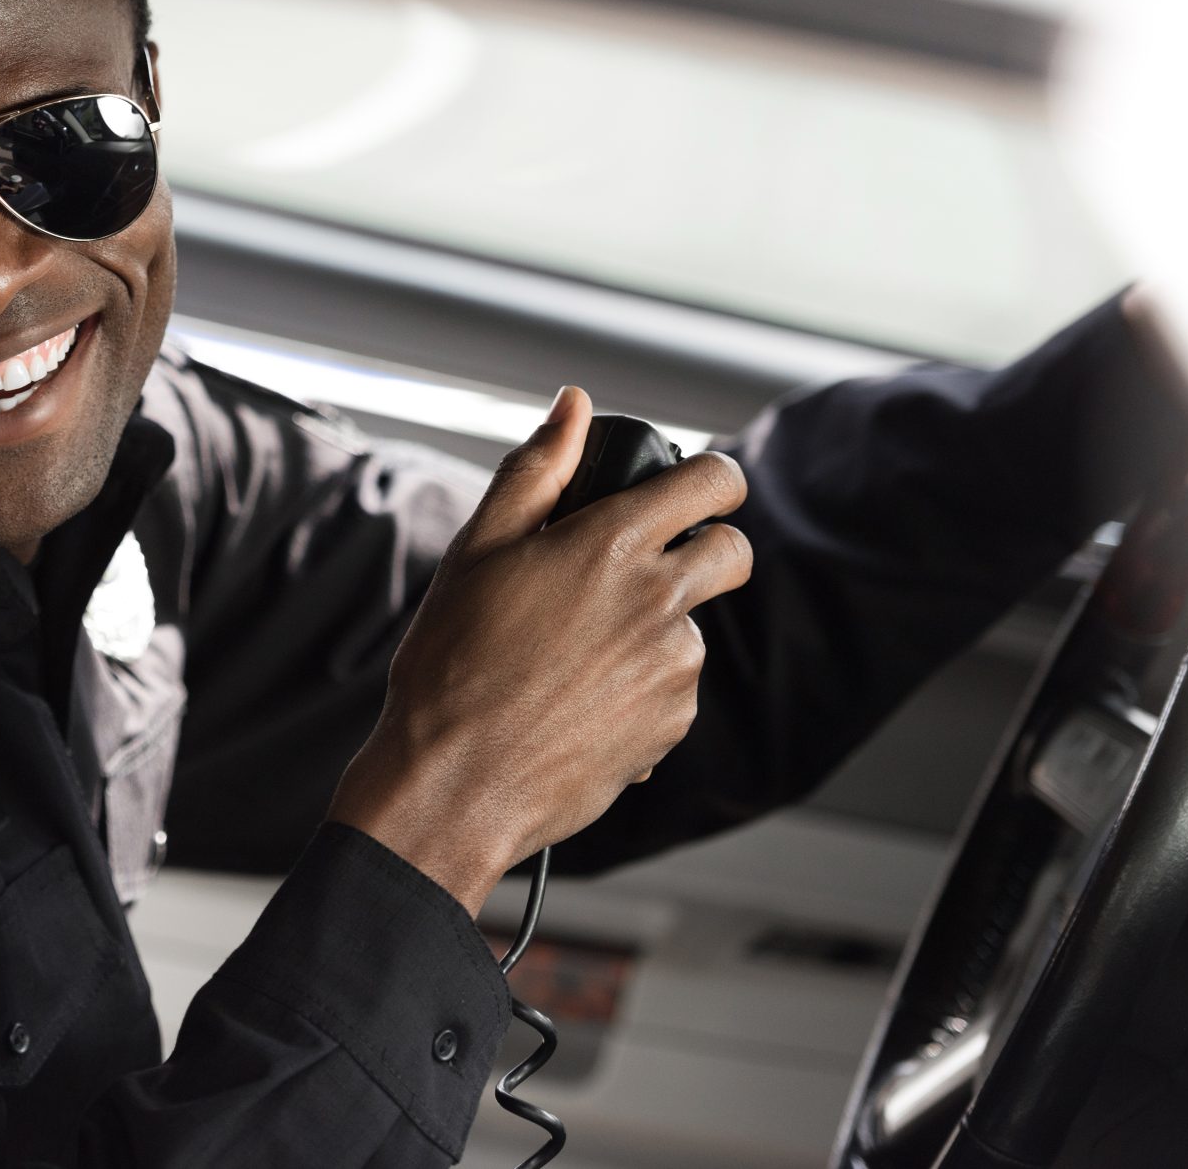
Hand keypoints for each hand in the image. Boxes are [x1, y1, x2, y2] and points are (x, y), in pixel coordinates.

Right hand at [326, 387, 751, 913]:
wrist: (454, 782)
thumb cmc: (453, 662)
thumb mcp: (478, 549)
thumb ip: (536, 469)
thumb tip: (574, 406)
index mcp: (611, 544)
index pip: (713, 483)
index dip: (715, 478)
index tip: (700, 490)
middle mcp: (658, 601)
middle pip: (734, 553)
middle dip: (708, 547)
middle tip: (649, 565)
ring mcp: (672, 668)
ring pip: (694, 626)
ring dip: (657, 626)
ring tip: (577, 653)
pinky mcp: (671, 725)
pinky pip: (675, 689)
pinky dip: (643, 687)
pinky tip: (581, 701)